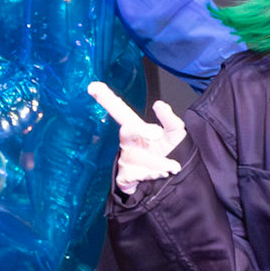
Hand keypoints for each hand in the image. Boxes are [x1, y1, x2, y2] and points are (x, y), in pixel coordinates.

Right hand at [88, 80, 186, 194]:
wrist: (171, 185)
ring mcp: (123, 159)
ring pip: (139, 156)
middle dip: (142, 131)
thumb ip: (170, 119)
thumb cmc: (170, 155)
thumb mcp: (176, 135)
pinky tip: (160, 175)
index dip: (105, 98)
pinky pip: (139, 172)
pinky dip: (155, 173)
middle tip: (157, 133)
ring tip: (170, 166)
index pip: (119, 110)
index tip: (93, 86)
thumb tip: (159, 104)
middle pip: (127, 129)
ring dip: (160, 161)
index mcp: (137, 128)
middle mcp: (127, 142)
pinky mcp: (124, 177)